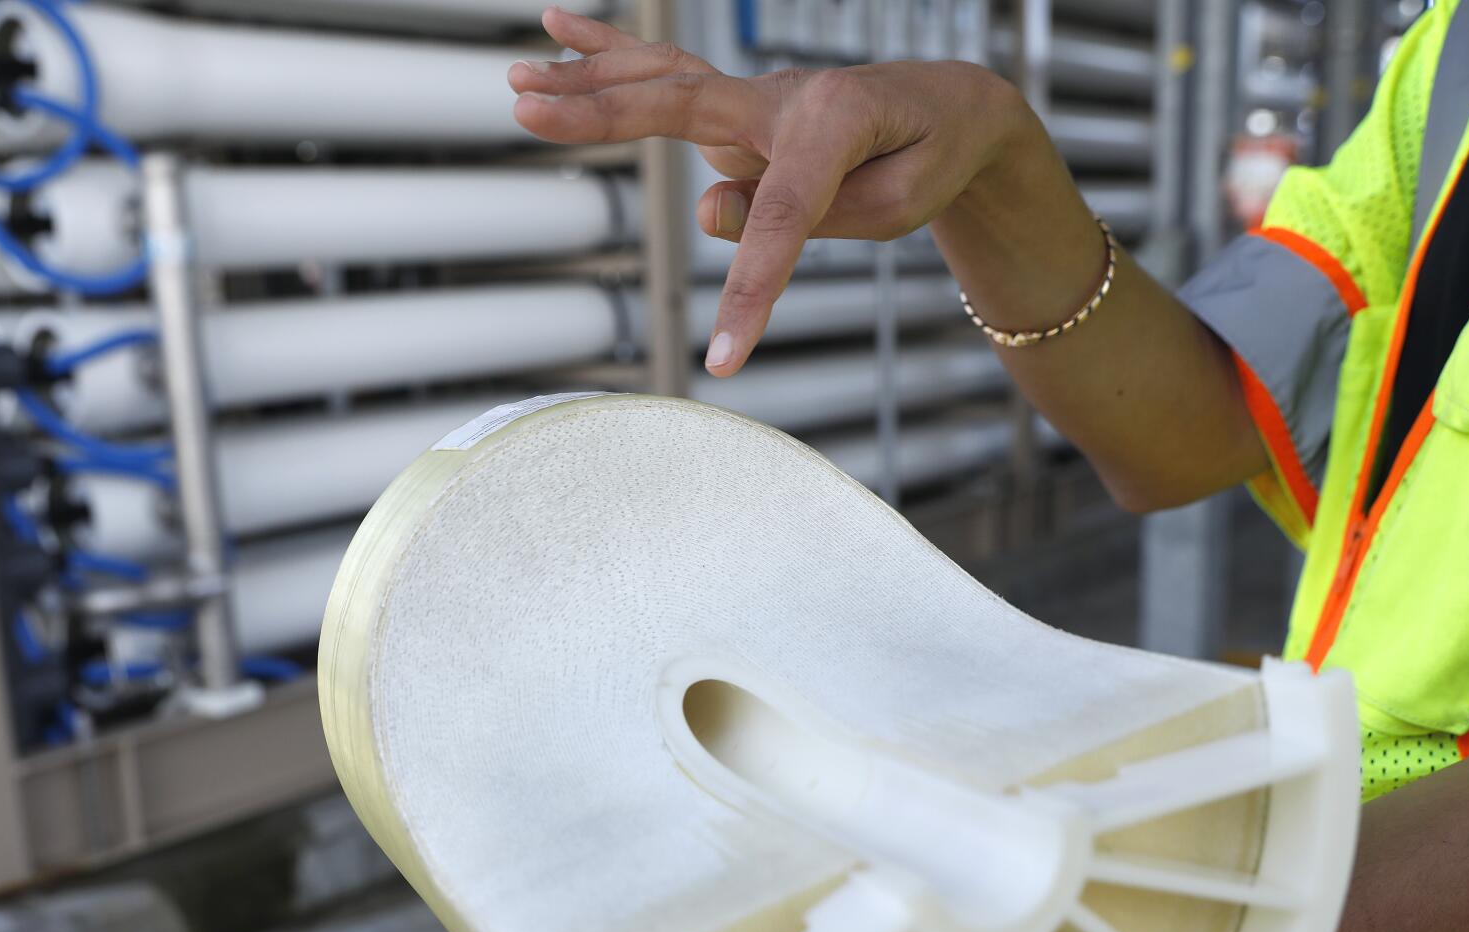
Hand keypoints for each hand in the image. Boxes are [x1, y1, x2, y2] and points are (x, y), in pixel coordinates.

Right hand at [509, 7, 1031, 374]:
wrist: (951, 108)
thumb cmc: (928, 160)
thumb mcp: (894, 206)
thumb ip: (804, 216)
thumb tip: (708, 206)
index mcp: (834, 125)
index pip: (780, 219)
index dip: (750, 293)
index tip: (724, 362)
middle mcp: (783, 97)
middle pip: (677, 104)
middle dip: (599, 115)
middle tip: (527, 112)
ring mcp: (756, 94)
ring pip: (662, 83)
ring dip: (586, 83)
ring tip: (517, 80)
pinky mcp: (741, 104)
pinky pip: (669, 75)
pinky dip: (612, 52)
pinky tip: (555, 29)